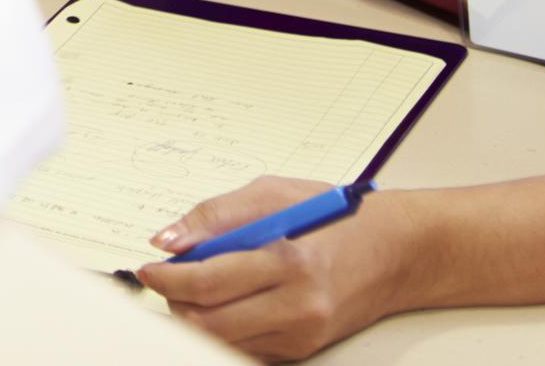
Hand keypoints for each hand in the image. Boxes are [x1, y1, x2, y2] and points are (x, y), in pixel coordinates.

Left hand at [132, 178, 413, 362]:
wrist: (396, 253)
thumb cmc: (336, 217)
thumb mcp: (273, 194)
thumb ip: (216, 216)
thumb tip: (168, 240)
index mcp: (289, 260)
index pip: (208, 282)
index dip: (167, 278)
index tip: (149, 268)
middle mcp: (297, 305)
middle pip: (209, 321)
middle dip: (174, 301)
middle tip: (163, 280)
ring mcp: (301, 333)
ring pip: (223, 340)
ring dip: (194, 317)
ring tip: (190, 290)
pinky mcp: (302, 349)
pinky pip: (245, 347)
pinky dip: (224, 329)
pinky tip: (223, 304)